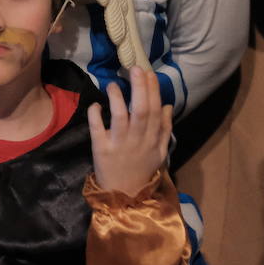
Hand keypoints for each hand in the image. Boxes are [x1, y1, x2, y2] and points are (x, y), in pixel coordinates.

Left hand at [89, 65, 172, 194]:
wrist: (123, 195)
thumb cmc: (142, 170)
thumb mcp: (159, 152)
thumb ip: (164, 129)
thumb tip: (167, 105)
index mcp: (152, 139)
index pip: (154, 111)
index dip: (153, 91)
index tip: (150, 73)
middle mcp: (137, 140)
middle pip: (140, 110)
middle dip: (139, 88)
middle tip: (135, 68)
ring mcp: (118, 144)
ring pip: (120, 117)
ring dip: (116, 98)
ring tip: (114, 84)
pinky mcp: (100, 149)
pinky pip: (97, 129)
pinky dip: (96, 115)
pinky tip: (96, 105)